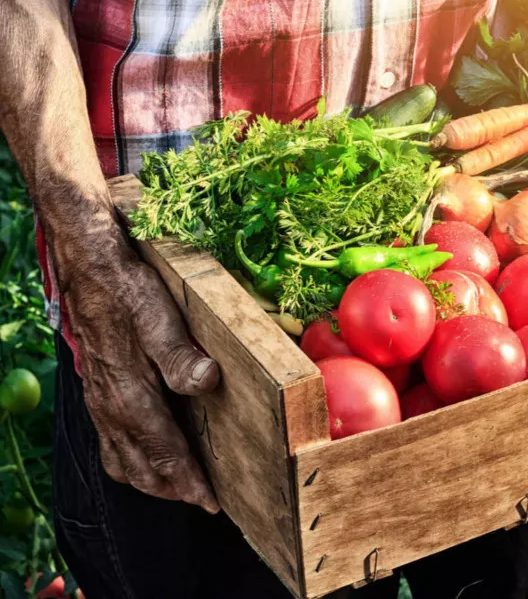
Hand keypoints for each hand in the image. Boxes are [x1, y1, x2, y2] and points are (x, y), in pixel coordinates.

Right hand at [56, 227, 221, 512]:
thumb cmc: (126, 284)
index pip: (161, 447)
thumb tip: (207, 382)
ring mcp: (99, 395)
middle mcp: (109, 400)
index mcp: (127, 389)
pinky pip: (109, 436)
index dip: (186, 477)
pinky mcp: (97, 384)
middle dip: (168, 487)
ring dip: (147, 477)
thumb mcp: (157, 311)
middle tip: (200, 501)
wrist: (85, 259)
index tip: (210, 500)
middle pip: (138, 462)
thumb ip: (178, 352)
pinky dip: (128, 456)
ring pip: (120, 454)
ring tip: (174, 488)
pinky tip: (141, 453)